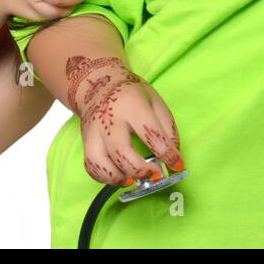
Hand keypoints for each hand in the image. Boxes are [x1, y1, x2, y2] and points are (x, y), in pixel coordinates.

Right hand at [70, 56, 183, 186]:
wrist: (98, 83)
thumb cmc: (130, 93)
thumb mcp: (155, 100)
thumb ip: (167, 127)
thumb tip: (173, 155)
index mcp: (131, 104)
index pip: (150, 132)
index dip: (167, 154)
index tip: (177, 165)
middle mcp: (109, 118)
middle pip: (121, 151)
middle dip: (141, 170)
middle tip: (156, 175)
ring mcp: (93, 131)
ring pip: (99, 163)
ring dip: (119, 178)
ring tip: (134, 180)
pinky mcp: (85, 141)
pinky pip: (91, 166)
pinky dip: (105, 178)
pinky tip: (121, 177)